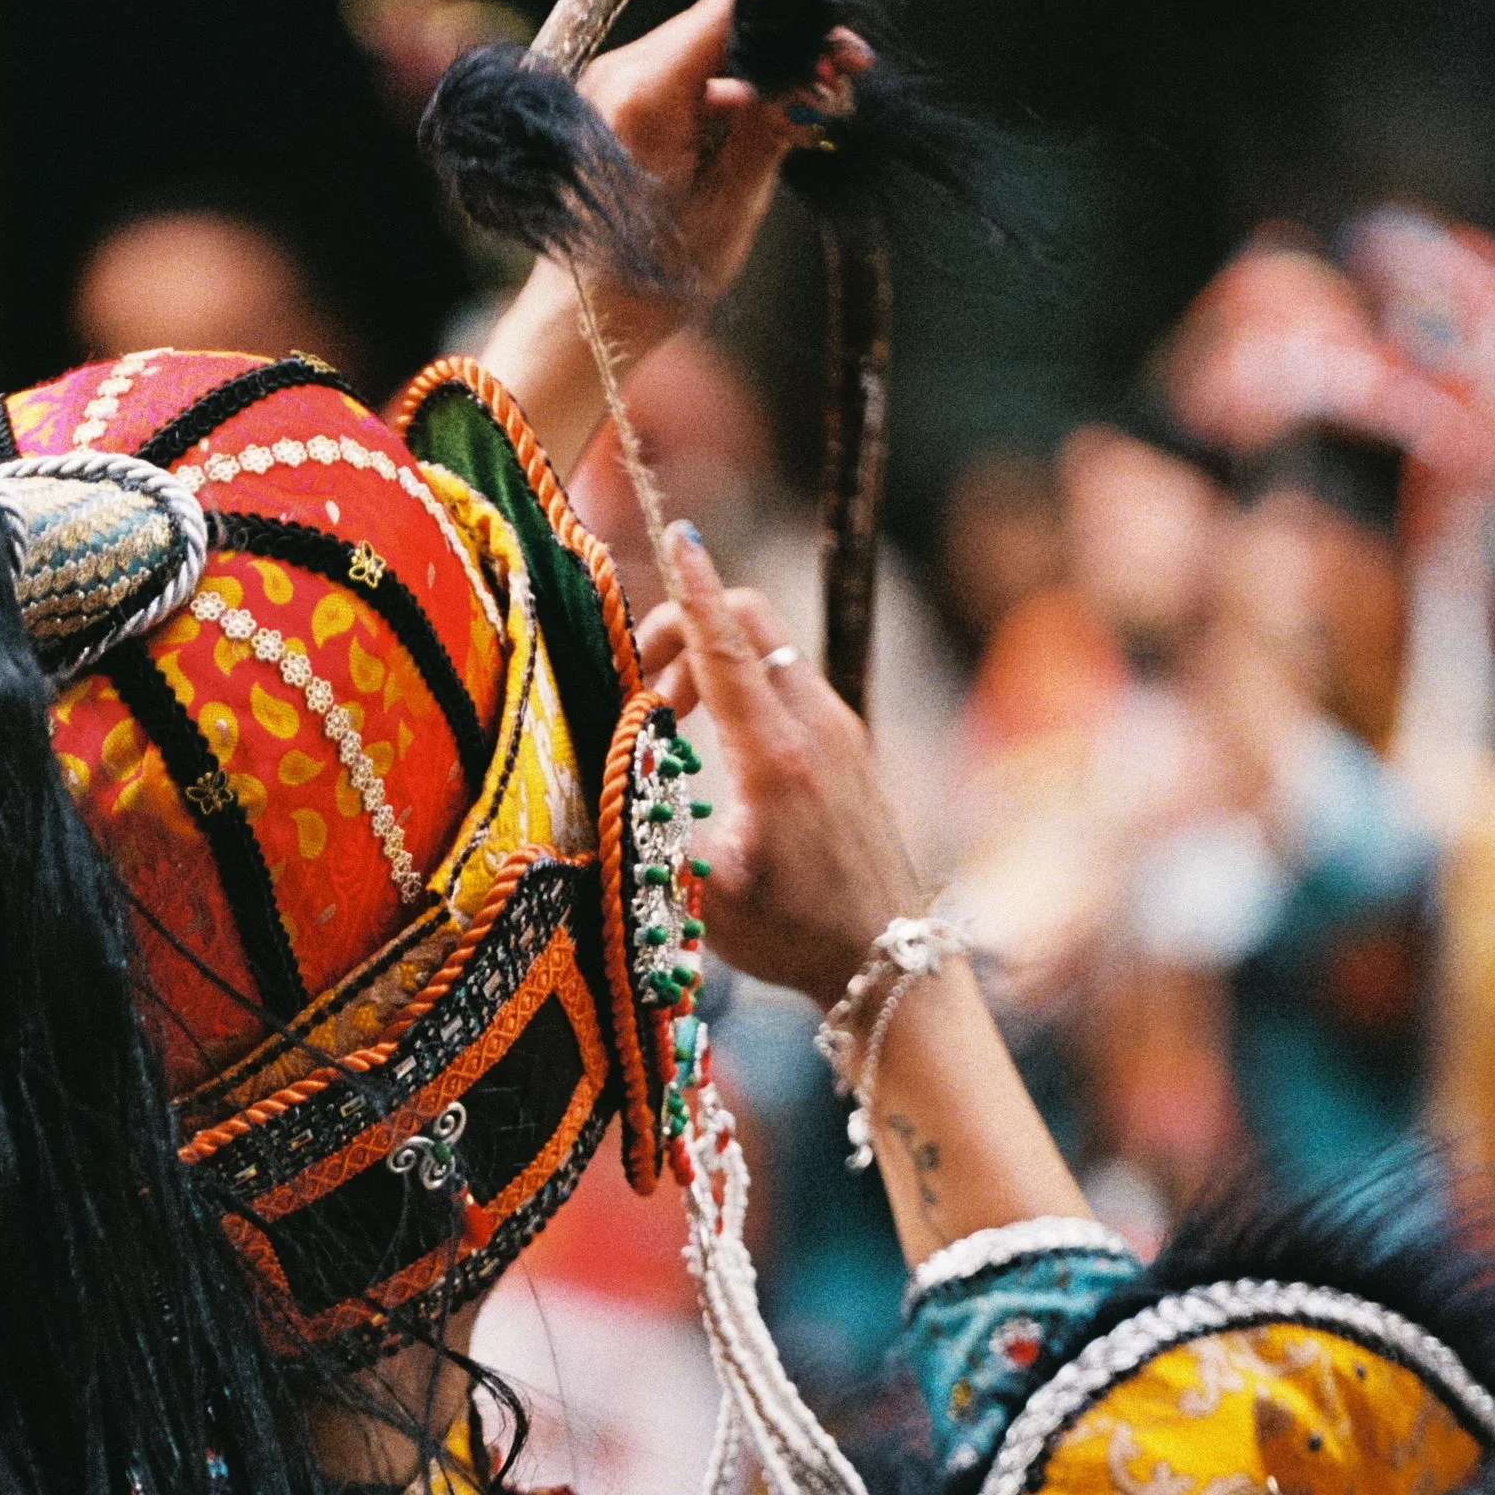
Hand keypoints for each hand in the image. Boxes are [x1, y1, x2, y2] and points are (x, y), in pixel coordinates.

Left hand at [576, 0, 811, 314]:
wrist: (586, 320)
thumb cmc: (652, 281)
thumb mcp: (731, 205)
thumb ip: (772, 125)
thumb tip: (818, 69)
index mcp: (644, 95)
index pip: (728, 14)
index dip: (791, 29)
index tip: (837, 56)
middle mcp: (618, 75)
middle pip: (717, 26)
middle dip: (777, 54)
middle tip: (830, 87)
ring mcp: (609, 86)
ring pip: (702, 50)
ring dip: (751, 78)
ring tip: (792, 122)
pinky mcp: (612, 104)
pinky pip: (679, 77)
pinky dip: (719, 98)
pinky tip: (747, 135)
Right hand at [645, 525, 921, 1002]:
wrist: (884, 955)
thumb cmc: (793, 932)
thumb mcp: (707, 898)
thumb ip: (653, 830)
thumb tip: (610, 780)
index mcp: (776, 756)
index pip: (726, 647)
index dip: (693, 592)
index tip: (679, 539)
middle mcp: (815, 726)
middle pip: (750, 621)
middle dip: (690, 626)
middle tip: (648, 683)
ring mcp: (839, 728)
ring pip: (768, 649)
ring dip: (714, 661)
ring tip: (676, 722)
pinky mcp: (849, 742)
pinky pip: (788, 680)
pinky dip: (745, 685)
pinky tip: (721, 743)